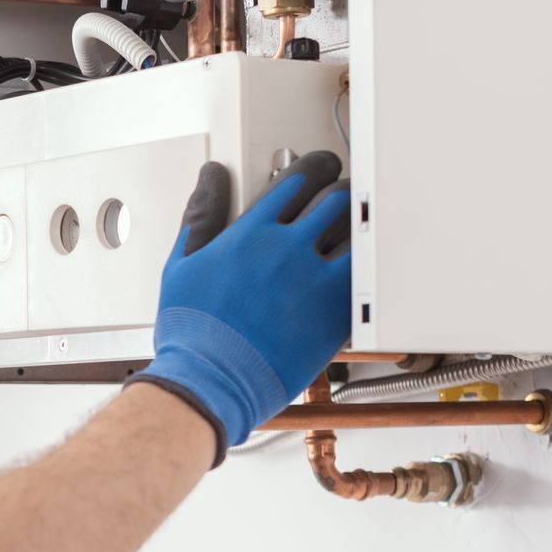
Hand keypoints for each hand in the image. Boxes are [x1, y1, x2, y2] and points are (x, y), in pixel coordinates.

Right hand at [128, 151, 351, 460]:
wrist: (210, 382)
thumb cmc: (192, 333)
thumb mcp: (182, 264)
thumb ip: (201, 214)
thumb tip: (211, 176)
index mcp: (251, 233)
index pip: (296, 180)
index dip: (313, 169)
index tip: (317, 171)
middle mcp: (287, 250)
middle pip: (336, 199)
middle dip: (344, 190)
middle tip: (345, 193)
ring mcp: (316, 281)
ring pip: (358, 234)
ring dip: (361, 225)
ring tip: (359, 227)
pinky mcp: (336, 315)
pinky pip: (366, 278)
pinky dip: (369, 268)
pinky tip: (364, 269)